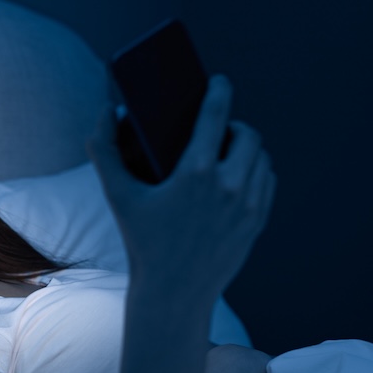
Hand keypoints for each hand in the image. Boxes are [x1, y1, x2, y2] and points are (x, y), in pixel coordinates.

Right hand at [87, 77, 275, 300]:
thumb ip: (105, 151)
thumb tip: (106, 112)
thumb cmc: (142, 241)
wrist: (173, 291)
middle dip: (234, 124)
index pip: (216, 114)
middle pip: (247, 134)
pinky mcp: (258, 221)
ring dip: (247, 147)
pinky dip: (256, 170)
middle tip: (219, 127)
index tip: (218, 81)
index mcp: (195, 172)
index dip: (219, 91)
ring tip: (229, 148)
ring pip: (260, 157)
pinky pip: (267, 180)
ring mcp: (248, 204)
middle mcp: (229, 185)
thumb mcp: (119, 196)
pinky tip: (242, 171)